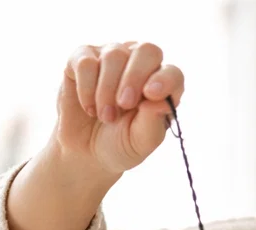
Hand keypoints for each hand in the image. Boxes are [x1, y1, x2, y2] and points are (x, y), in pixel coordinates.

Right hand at [56, 42, 184, 175]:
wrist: (85, 151)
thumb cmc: (119, 145)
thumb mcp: (139, 143)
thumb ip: (152, 123)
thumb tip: (162, 102)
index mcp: (161, 85)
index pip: (172, 72)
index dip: (164, 79)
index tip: (150, 95)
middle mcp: (140, 64)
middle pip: (147, 50)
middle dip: (135, 77)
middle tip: (124, 104)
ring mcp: (112, 56)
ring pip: (114, 55)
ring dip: (107, 90)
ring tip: (105, 116)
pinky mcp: (83, 58)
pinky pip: (86, 62)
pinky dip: (87, 88)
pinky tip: (89, 106)